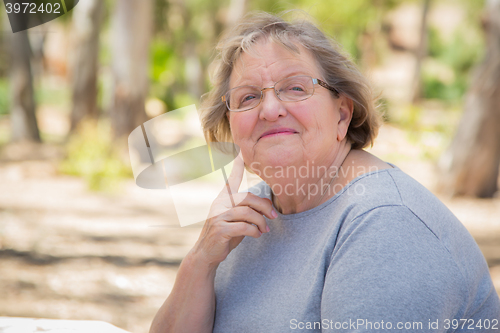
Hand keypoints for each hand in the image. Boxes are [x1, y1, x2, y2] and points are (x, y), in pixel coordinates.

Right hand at [192, 153, 276, 267]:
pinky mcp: (219, 229)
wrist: (207, 254)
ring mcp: (218, 216)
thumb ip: (248, 210)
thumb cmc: (226, 235)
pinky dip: (254, 231)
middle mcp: (219, 204)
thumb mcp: (237, 220)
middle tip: (273, 217)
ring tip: (265, 230)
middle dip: (264, 207)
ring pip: (247, 213)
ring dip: (260, 222)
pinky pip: (244, 226)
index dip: (236, 166)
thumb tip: (267, 205)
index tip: (241, 152)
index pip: (231, 180)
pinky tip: (257, 235)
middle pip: (248, 198)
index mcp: (223, 199)